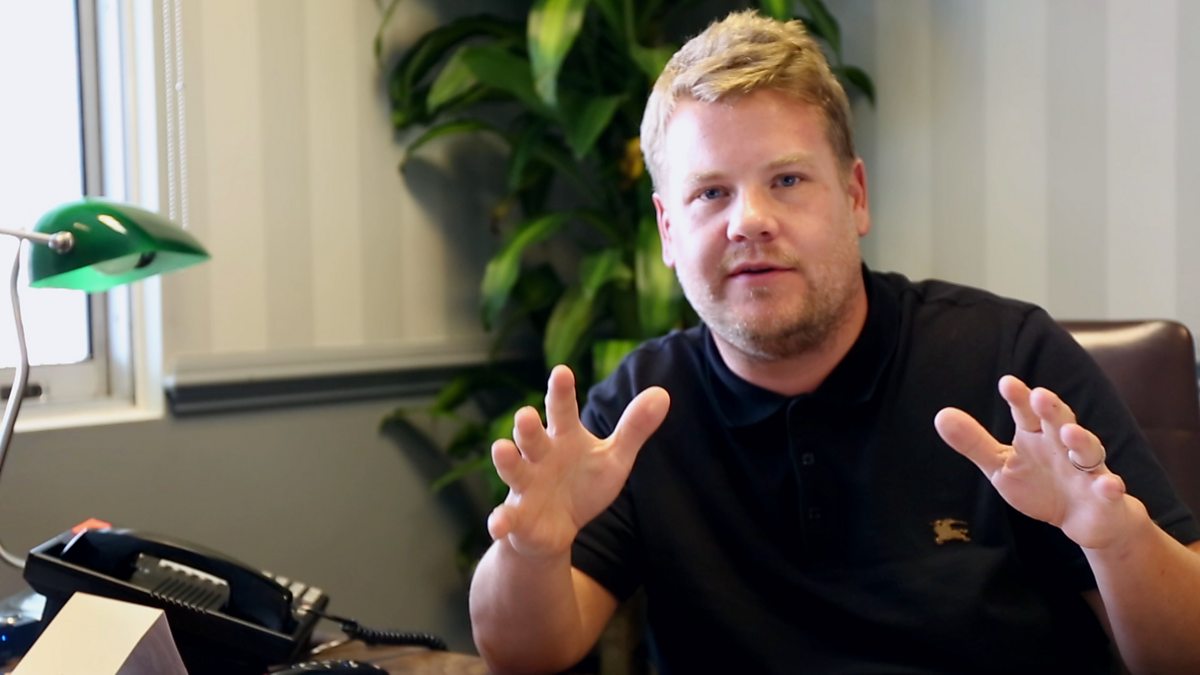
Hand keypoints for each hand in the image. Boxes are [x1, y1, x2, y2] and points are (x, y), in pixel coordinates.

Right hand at [486, 365, 669, 559]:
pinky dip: (500, 520)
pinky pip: (506, 517)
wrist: (556, 527)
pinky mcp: (517, 516)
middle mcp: (539, 455)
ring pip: (513, 468)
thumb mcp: (613, 458)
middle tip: (526, 414)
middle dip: (527, 426)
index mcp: (563, 437)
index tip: (562, 371)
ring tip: (502, 449)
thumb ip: (634, 428)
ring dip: (507, 459)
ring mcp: (525, 484)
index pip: (562, 410)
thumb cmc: (582, 483)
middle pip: (531, 436)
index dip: (561, 392)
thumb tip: (663, 393)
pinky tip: (497, 524)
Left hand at [934, 375, 1144, 549]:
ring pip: (1088, 450)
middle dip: (1051, 410)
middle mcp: (1064, 446)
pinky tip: (1109, 486)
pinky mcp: (1105, 495)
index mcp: (1037, 436)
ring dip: (1081, 440)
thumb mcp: (1001, 466)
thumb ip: (974, 443)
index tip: (1007, 383)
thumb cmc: (1040, 485)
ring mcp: (1087, 469)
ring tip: (1069, 432)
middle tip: (1039, 396)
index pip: (1027, 414)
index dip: (1019, 399)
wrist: (1084, 518)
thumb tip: (941, 415)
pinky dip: (1110, 487)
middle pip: (1060, 422)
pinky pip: (1110, 489)